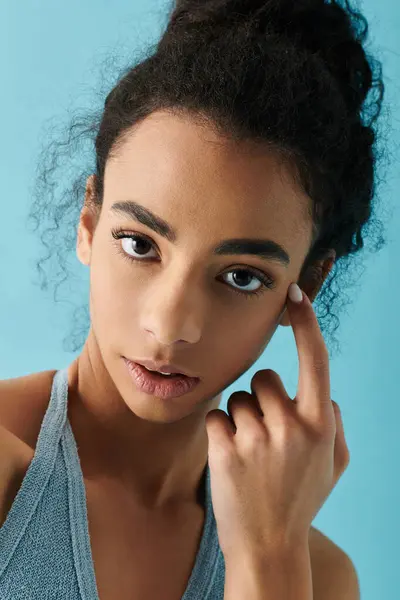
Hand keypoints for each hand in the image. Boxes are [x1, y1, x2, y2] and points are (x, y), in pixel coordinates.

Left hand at [204, 283, 349, 562]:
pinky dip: (220, 434)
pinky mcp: (225, 449)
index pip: (316, 360)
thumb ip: (334, 425)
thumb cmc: (301, 500)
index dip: (306, 323)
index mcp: (321, 425)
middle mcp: (292, 426)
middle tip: (264, 435)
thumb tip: (325, 394)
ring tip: (250, 454)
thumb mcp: (334, 465)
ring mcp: (258, 438)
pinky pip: (217, 417)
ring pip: (237, 398)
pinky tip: (231, 461)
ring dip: (240, 419)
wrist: (269, 547)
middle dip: (261, 398)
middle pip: (263, 378)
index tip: (295, 294)